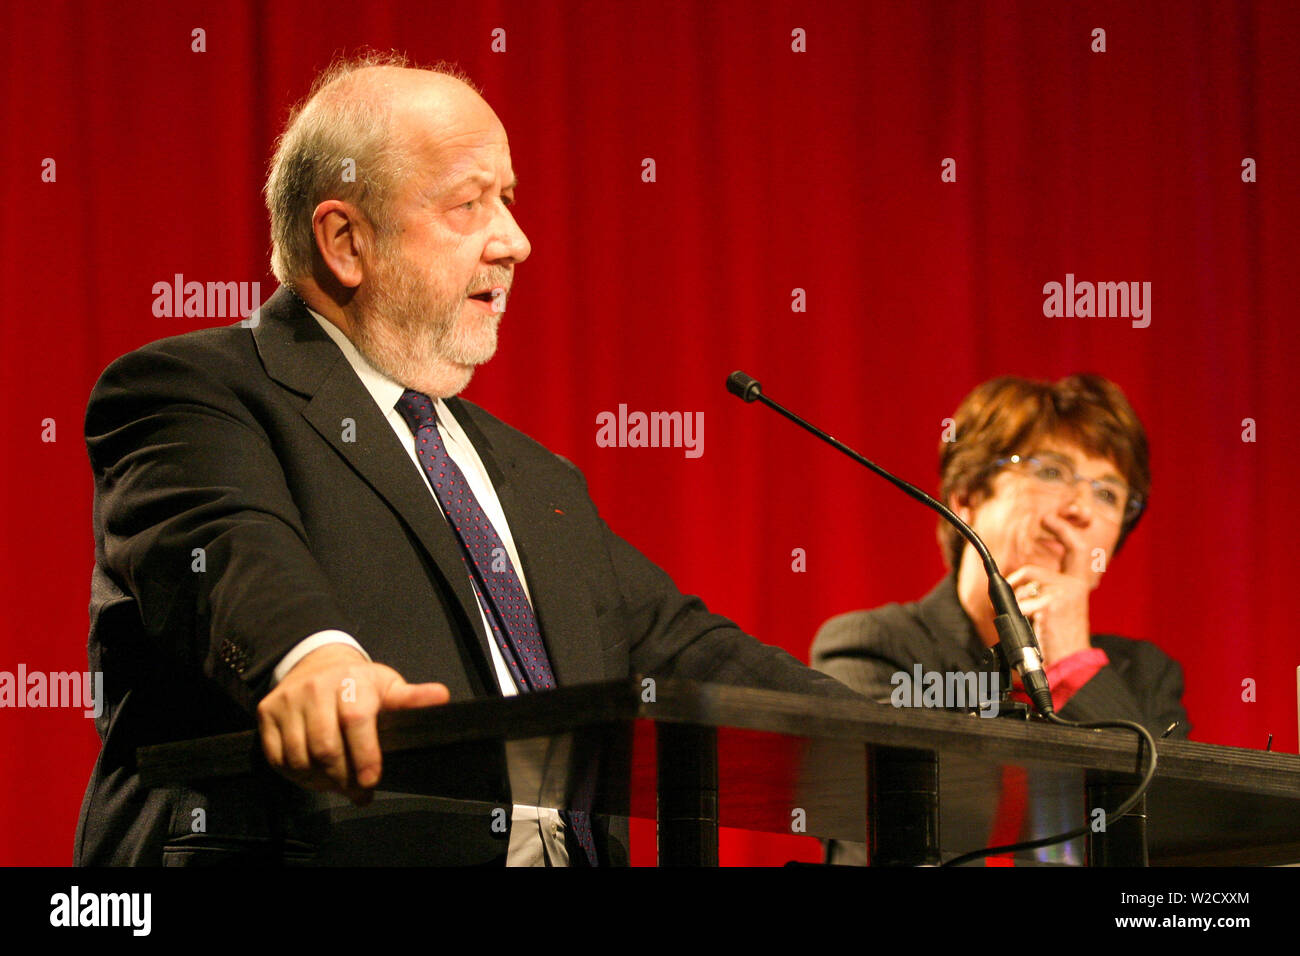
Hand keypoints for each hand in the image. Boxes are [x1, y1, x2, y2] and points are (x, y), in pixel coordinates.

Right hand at [256, 644, 448, 804]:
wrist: (317, 665)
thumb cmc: (359, 684)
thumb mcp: (388, 686)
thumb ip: (412, 698)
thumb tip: (441, 698)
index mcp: (352, 681)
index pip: (356, 720)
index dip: (364, 755)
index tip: (371, 781)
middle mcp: (317, 688)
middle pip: (325, 747)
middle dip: (343, 777)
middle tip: (358, 791)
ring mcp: (288, 700)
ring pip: (299, 757)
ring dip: (319, 781)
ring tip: (337, 783)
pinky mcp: (267, 712)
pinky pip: (277, 757)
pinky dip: (296, 775)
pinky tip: (313, 775)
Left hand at [1007, 514, 1094, 667]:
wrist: (1071, 666)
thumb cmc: (1058, 643)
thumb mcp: (1051, 611)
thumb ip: (1040, 592)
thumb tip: (1011, 580)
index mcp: (1077, 586)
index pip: (1075, 548)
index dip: (1062, 529)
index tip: (1049, 517)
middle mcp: (1074, 585)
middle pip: (1030, 570)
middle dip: (1012, 583)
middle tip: (1007, 599)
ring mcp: (1065, 592)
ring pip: (1022, 584)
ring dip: (1012, 602)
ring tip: (1021, 621)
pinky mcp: (1053, 602)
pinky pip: (1020, 602)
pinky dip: (1016, 615)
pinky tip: (1028, 626)